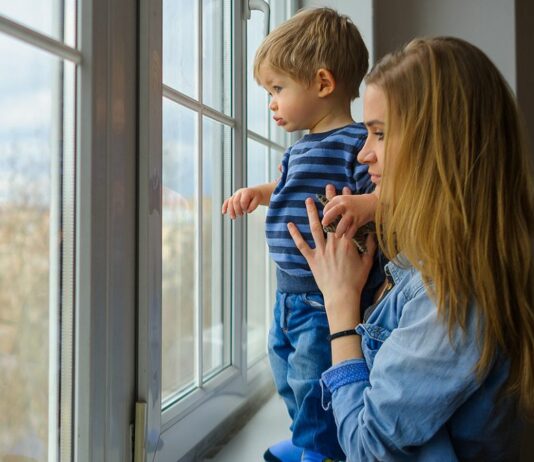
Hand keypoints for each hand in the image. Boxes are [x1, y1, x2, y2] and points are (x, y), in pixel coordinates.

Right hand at [221, 187, 262, 218]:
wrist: (254, 192)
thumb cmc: (256, 196)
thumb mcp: (258, 200)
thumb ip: (253, 206)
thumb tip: (247, 211)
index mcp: (246, 192)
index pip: (242, 201)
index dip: (244, 207)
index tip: (247, 211)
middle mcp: (239, 192)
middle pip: (234, 201)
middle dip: (237, 210)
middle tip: (241, 215)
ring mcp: (235, 195)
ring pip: (230, 202)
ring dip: (231, 211)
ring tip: (234, 217)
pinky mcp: (233, 198)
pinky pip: (227, 201)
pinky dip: (224, 207)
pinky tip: (223, 212)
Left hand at [287, 197, 375, 323]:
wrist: (342, 295)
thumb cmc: (356, 280)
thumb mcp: (367, 261)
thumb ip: (369, 246)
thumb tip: (370, 233)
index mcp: (346, 242)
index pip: (345, 217)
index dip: (345, 204)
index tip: (345, 191)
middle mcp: (332, 243)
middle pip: (330, 218)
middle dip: (328, 201)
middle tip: (327, 187)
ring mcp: (321, 251)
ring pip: (315, 227)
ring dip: (311, 213)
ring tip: (308, 200)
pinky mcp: (312, 259)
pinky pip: (301, 245)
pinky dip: (295, 234)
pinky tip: (289, 224)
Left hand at [321, 184, 377, 238]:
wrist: (373, 203)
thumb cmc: (355, 203)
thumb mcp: (345, 200)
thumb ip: (335, 205)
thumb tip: (325, 215)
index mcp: (340, 199)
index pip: (328, 206)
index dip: (325, 212)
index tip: (325, 219)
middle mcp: (345, 205)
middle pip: (334, 211)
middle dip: (328, 217)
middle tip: (324, 224)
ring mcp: (352, 212)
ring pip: (344, 222)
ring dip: (340, 230)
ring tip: (337, 236)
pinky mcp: (359, 219)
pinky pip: (352, 229)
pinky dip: (349, 234)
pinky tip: (347, 237)